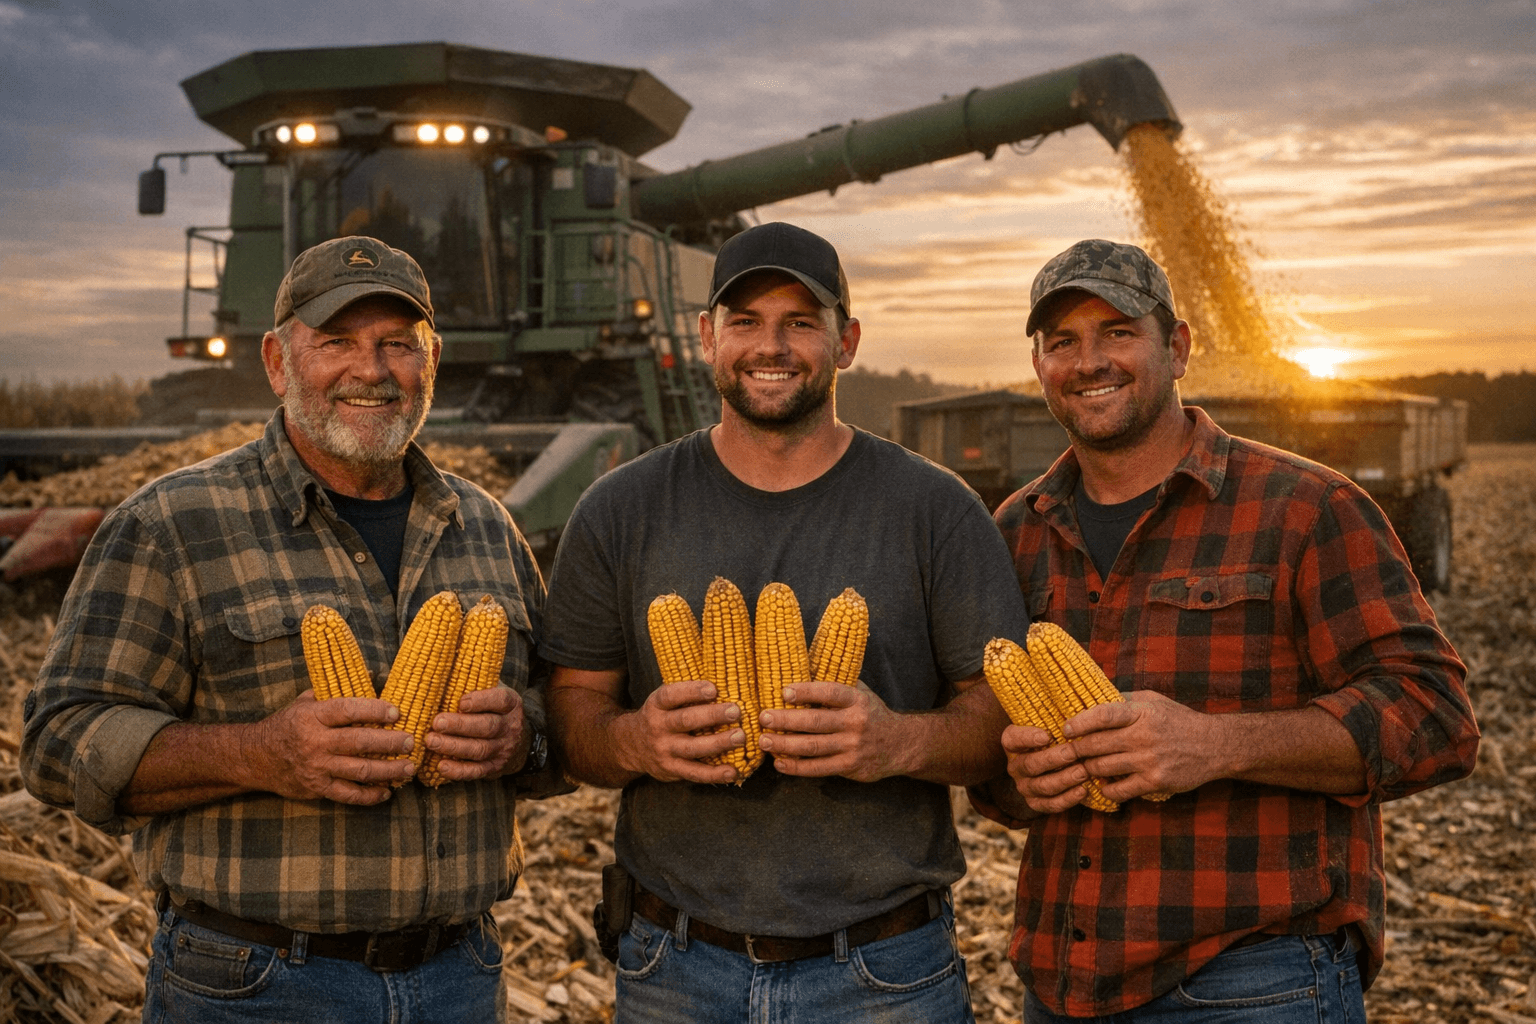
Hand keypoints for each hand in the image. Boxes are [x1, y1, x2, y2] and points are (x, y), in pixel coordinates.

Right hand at [247, 690, 414, 804]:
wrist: (256, 757)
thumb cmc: (288, 725)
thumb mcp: (305, 702)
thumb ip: (335, 690)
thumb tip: (373, 673)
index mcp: (313, 716)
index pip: (348, 710)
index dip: (374, 710)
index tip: (397, 712)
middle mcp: (315, 742)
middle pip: (360, 742)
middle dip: (390, 742)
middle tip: (411, 741)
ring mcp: (317, 768)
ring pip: (359, 770)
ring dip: (388, 770)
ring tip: (409, 767)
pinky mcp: (317, 788)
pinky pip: (349, 794)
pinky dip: (370, 795)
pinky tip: (387, 790)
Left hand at [422, 686, 528, 782]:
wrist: (516, 739)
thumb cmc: (492, 709)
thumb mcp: (493, 691)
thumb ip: (475, 682)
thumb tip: (440, 667)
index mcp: (511, 703)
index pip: (500, 700)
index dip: (481, 701)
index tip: (461, 702)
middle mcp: (510, 726)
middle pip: (487, 727)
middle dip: (460, 726)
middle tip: (436, 723)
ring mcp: (503, 749)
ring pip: (480, 749)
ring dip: (454, 747)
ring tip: (431, 741)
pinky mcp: (494, 767)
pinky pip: (477, 771)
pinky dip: (459, 771)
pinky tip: (441, 766)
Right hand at [612, 681, 744, 783]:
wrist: (632, 746)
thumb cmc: (660, 717)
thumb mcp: (662, 702)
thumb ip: (685, 695)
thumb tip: (723, 681)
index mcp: (656, 705)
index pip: (671, 695)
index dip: (692, 691)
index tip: (713, 689)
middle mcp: (658, 727)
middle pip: (685, 720)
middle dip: (712, 715)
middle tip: (736, 711)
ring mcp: (664, 750)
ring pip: (692, 748)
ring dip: (718, 743)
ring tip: (740, 737)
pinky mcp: (671, 769)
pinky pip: (694, 773)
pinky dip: (714, 774)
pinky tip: (732, 771)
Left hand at [757, 681, 909, 781]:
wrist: (900, 744)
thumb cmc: (870, 713)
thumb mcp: (859, 692)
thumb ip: (835, 682)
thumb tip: (800, 665)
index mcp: (856, 700)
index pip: (830, 693)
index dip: (807, 692)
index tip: (784, 692)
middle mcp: (855, 722)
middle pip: (816, 722)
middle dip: (786, 720)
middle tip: (763, 717)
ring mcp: (852, 746)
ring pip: (813, 747)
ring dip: (785, 745)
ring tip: (764, 740)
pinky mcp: (849, 766)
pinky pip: (819, 768)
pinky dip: (797, 767)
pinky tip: (780, 763)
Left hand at [1060, 690, 1224, 800]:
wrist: (1215, 746)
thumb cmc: (1178, 720)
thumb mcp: (1153, 701)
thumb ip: (1124, 701)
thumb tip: (1091, 698)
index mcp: (1141, 713)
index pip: (1102, 715)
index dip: (1079, 722)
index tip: (1066, 729)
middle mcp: (1144, 736)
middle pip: (1096, 744)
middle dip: (1075, 749)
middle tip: (1066, 752)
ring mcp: (1149, 761)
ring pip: (1102, 768)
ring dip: (1088, 768)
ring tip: (1083, 766)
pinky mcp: (1155, 782)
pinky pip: (1120, 790)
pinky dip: (1106, 788)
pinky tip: (1103, 784)